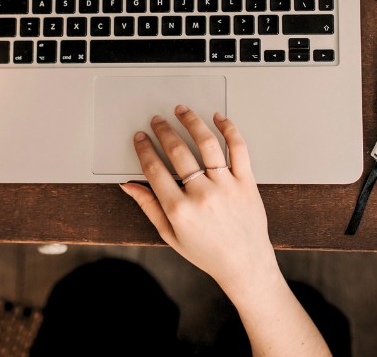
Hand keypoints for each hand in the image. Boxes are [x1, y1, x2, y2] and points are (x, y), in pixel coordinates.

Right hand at [120, 105, 281, 299]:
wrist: (244, 264)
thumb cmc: (208, 253)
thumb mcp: (170, 235)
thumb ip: (148, 207)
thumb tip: (129, 186)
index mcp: (180, 210)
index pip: (155, 169)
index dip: (144, 149)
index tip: (140, 138)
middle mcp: (202, 195)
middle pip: (178, 151)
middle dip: (163, 131)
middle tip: (157, 121)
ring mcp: (226, 186)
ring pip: (207, 143)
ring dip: (191, 122)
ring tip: (182, 111)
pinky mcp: (246, 182)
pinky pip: (239, 149)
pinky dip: (229, 129)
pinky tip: (219, 118)